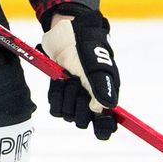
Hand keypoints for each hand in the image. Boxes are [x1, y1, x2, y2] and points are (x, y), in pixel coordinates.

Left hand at [41, 9, 119, 139]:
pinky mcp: (59, 93)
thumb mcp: (96, 65)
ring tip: (68, 78)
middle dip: (78, 104)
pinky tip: (58, 81)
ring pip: (68, 115)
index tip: (100, 123)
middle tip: (78, 84)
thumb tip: (106, 108)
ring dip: (66, 96)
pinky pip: (55, 108)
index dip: (104, 128)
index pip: (107, 123)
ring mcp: (74, 97)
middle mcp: (90, 100)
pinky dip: (55, 95)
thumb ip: (101, 87)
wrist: (65, 33)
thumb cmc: (86, 47)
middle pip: (84, 121)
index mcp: (105, 95)